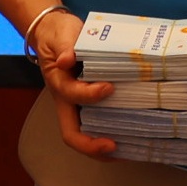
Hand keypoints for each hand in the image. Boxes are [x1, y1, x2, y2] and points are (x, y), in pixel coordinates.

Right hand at [28, 11, 118, 156]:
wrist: (54, 33)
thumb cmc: (59, 35)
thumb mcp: (62, 35)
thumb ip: (66, 46)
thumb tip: (66, 59)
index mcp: (60, 83)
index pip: (71, 94)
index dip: (88, 95)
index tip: (109, 87)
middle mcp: (67, 101)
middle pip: (72, 133)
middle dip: (91, 145)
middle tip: (114, 146)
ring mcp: (77, 106)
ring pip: (85, 135)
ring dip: (103, 149)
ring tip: (128, 151)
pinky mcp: (89, 105)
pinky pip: (98, 126)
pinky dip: (112, 135)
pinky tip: (132, 138)